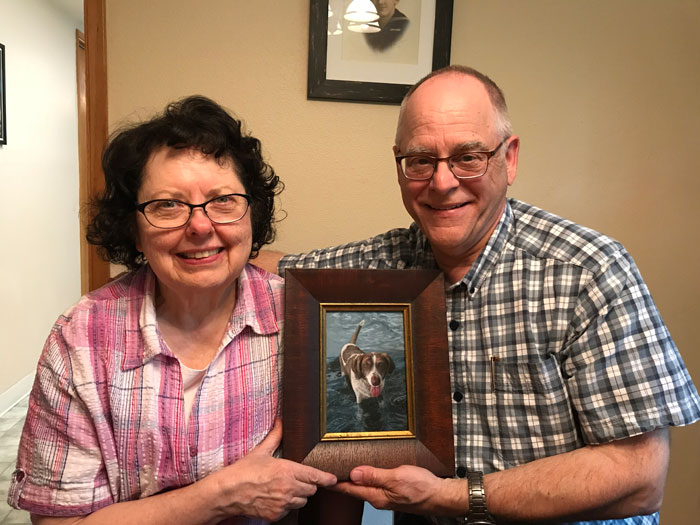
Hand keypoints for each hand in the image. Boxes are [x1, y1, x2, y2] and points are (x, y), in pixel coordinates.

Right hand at [211, 420, 336, 521]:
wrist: (227, 493)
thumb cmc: (243, 471)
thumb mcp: (260, 451)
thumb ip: (275, 437)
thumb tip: (280, 422)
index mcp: (287, 470)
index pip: (315, 476)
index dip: (326, 478)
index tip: (333, 479)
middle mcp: (288, 488)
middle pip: (311, 490)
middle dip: (307, 484)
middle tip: (297, 479)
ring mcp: (282, 503)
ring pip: (302, 501)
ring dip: (298, 496)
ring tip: (285, 488)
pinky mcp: (276, 515)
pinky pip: (289, 511)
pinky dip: (286, 505)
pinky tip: (276, 497)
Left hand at [332, 465, 465, 516]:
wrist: (441, 496)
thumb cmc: (422, 487)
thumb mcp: (397, 477)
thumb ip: (375, 475)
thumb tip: (354, 473)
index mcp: (377, 496)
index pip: (350, 489)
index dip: (336, 482)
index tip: (323, 477)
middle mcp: (379, 498)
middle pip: (355, 488)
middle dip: (342, 480)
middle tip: (329, 470)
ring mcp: (386, 496)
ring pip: (365, 487)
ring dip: (354, 478)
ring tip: (343, 469)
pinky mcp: (394, 492)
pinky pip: (375, 485)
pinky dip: (368, 478)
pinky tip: (367, 472)